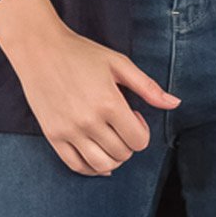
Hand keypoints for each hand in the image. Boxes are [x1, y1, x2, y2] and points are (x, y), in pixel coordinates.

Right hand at [3, 18, 181, 176]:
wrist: (39, 49)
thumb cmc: (80, 53)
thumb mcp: (118, 63)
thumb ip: (148, 87)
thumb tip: (175, 103)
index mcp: (109, 102)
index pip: (139, 141)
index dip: (142, 131)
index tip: (133, 114)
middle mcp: (89, 121)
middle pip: (122, 154)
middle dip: (128, 142)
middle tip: (120, 122)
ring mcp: (69, 131)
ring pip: (102, 165)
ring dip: (113, 157)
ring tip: (109, 138)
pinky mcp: (52, 136)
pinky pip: (76, 166)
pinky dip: (91, 167)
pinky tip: (96, 152)